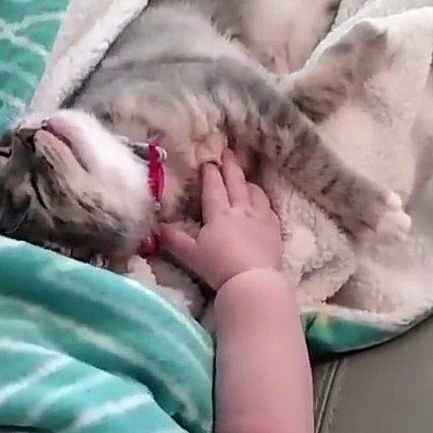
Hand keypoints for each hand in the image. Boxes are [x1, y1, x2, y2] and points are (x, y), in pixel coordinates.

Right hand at [159, 150, 283, 289]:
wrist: (252, 280)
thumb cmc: (219, 267)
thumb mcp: (191, 254)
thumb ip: (174, 239)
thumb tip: (157, 227)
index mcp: (219, 213)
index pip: (214, 186)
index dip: (210, 172)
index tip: (208, 162)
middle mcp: (241, 209)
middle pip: (236, 181)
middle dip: (230, 165)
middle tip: (228, 151)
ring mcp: (260, 217)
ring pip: (255, 192)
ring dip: (248, 182)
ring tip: (245, 178)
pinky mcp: (274, 228)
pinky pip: (269, 207)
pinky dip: (263, 200)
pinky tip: (262, 203)